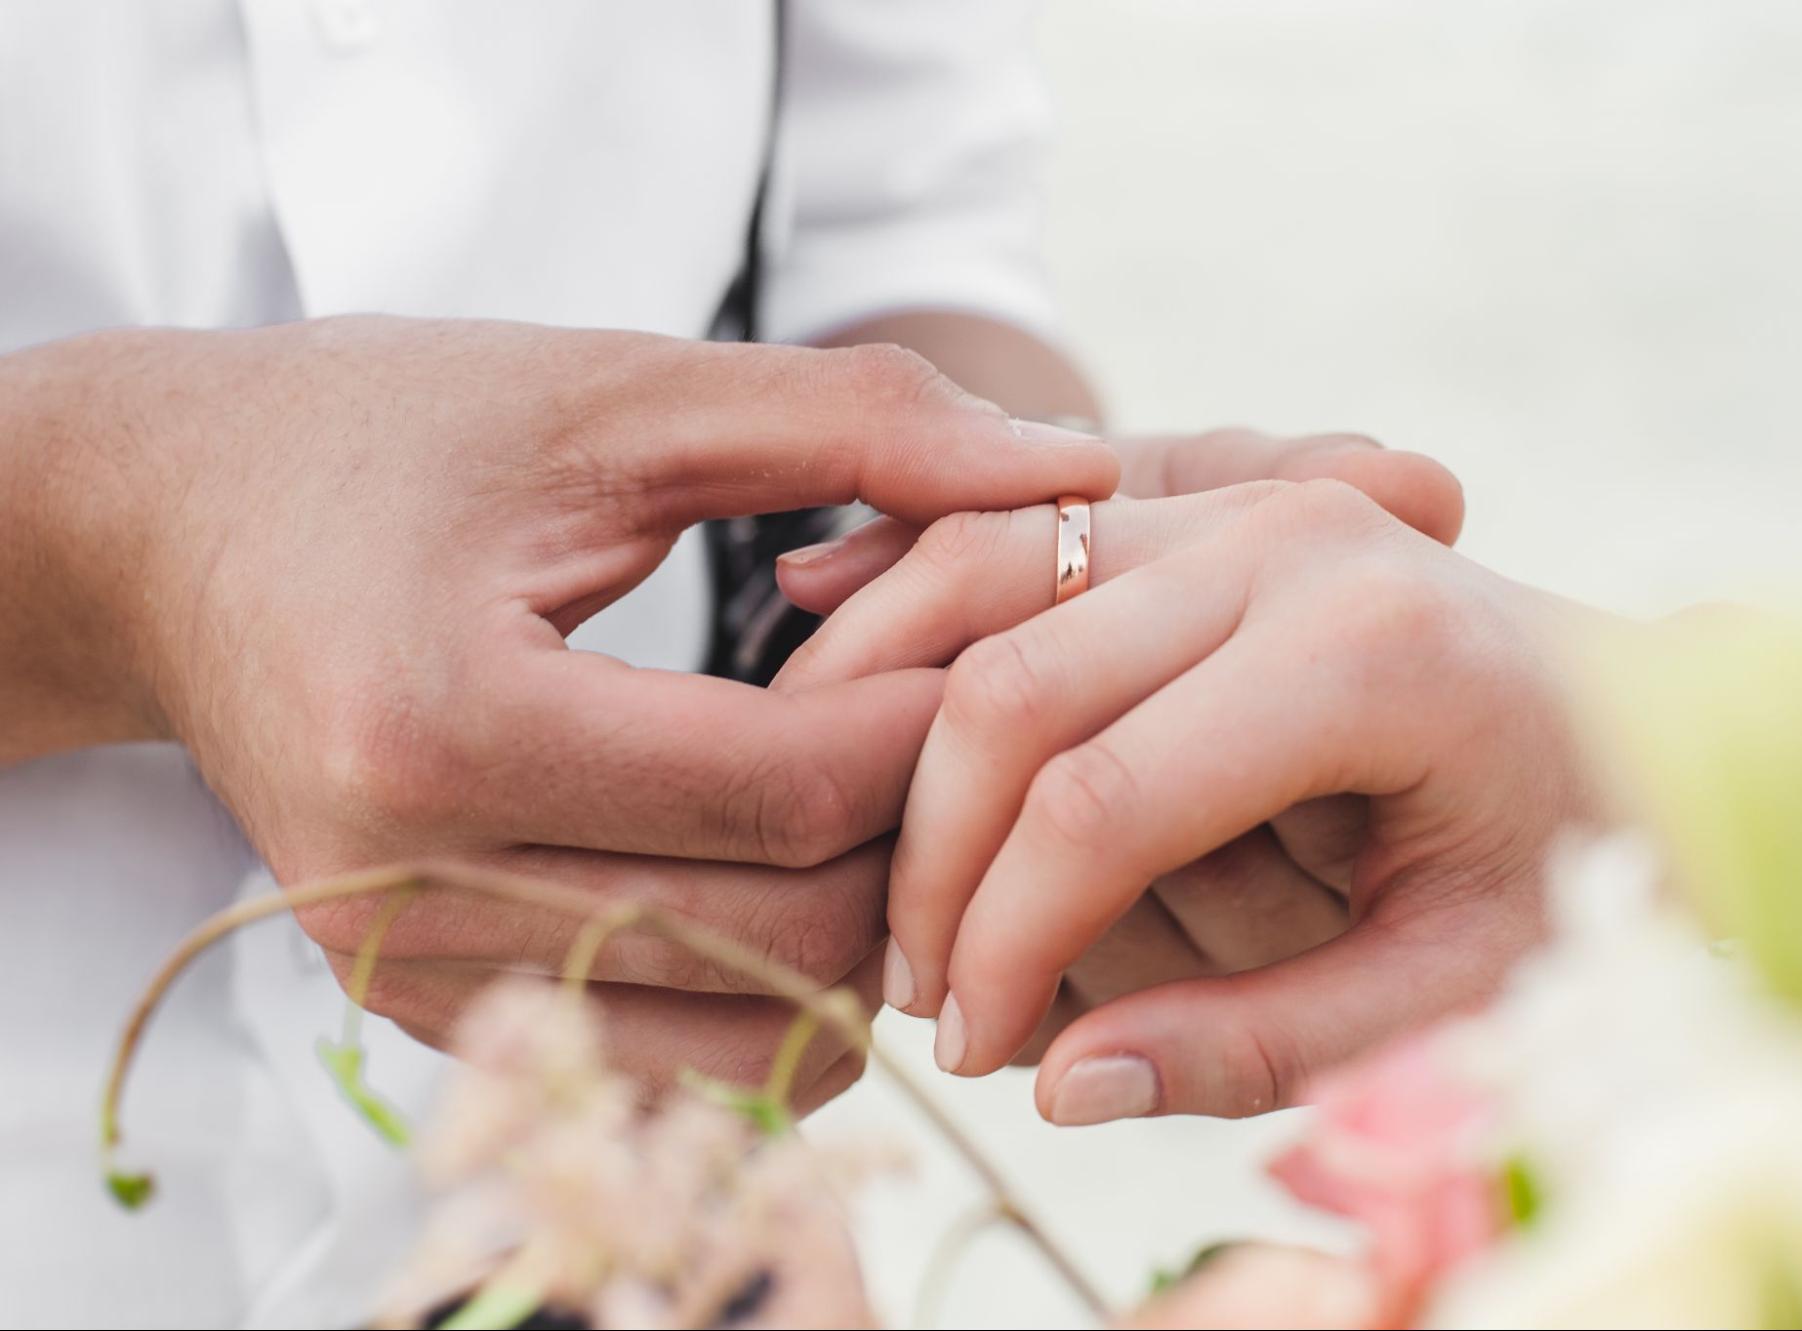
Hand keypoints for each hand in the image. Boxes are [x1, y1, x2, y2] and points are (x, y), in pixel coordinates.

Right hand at [0, 317, 1116, 1105]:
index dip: (939, 729)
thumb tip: (1077, 472)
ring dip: (859, 933)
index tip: (1001, 646)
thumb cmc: (385, 434)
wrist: (170, 535)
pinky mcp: (417, 1009)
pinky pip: (669, 1050)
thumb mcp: (616, 392)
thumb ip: (858, 424)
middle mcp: (411, 889)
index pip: (790, 795)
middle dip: (917, 843)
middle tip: (960, 728)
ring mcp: (408, 973)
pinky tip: (787, 858)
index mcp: (447, 724)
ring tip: (882, 795)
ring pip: (748, 1038)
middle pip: (788, 943)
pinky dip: (769, 977)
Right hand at [775, 479, 1602, 1118]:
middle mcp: (1288, 542)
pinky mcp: (1204, 501)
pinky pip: (1012, 535)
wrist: (1656, 722)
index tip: (972, 1046)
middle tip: (918, 988)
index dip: (1004, 938)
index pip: (1100, 800)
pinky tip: (858, 700)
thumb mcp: (1455, 988)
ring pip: (977, 575)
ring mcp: (1240, 502)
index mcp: (1364, 654)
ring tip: (862, 862)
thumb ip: (1263, 1043)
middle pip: (1010, 682)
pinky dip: (915, 614)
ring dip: (886, 715)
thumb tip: (1061, 1089)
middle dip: (932, 853)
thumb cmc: (1579, 860)